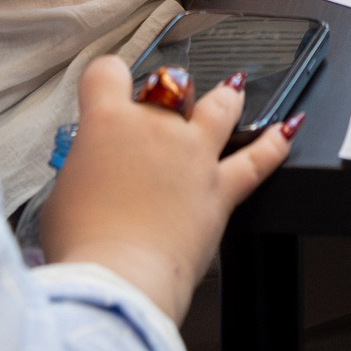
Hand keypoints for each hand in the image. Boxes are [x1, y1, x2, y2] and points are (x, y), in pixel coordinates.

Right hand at [40, 57, 295, 322]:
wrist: (118, 278)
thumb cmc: (84, 244)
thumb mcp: (60, 198)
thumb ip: (80, 173)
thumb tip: (87, 177)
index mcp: (108, 123)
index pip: (107, 73)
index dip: (106, 76)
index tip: (106, 85)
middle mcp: (155, 128)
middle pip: (166, 88)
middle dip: (162, 96)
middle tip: (154, 118)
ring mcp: (193, 155)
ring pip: (220, 107)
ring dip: (227, 95)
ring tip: (234, 88)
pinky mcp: (220, 189)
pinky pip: (258, 159)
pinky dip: (277, 141)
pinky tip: (290, 127)